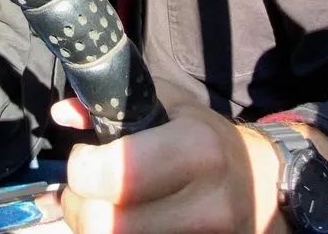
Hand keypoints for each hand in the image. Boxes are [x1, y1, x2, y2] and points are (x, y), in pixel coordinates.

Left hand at [50, 98, 287, 233]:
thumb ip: (113, 106)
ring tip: (99, 206)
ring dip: (93, 227)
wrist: (264, 183)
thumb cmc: (208, 139)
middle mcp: (206, 202)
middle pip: (106, 224)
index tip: (84, 158)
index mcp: (195, 148)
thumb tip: (63, 113)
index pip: (115, 174)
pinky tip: (121, 221)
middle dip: (78, 206)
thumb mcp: (168, 106)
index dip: (82, 168)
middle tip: (80, 191)